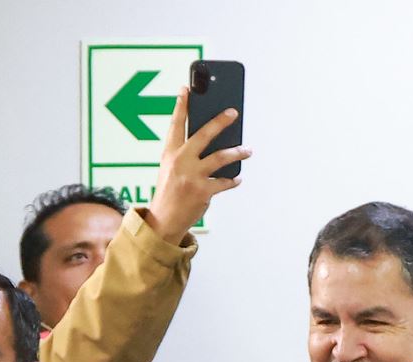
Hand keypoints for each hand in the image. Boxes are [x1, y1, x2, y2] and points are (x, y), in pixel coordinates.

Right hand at [141, 87, 248, 243]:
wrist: (164, 221)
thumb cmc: (170, 191)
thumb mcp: (170, 169)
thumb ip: (185, 153)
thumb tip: (212, 139)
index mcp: (169, 154)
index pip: (176, 125)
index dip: (181, 106)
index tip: (187, 89)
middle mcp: (180, 162)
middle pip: (203, 135)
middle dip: (220, 121)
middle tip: (234, 112)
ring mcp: (192, 176)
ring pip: (221, 157)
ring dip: (238, 152)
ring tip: (247, 150)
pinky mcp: (204, 191)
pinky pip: (225, 181)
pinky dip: (232, 180)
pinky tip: (237, 178)